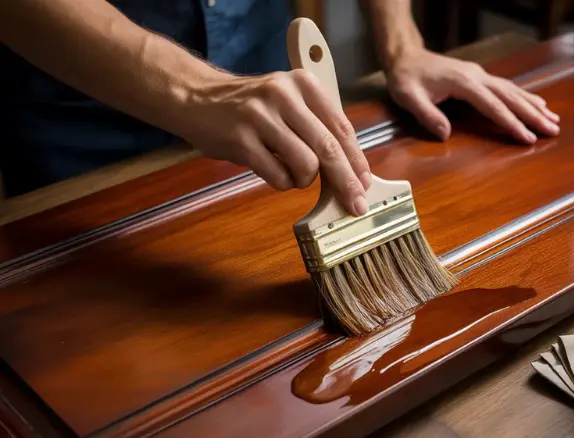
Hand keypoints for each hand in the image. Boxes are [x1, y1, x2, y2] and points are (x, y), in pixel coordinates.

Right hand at [178, 70, 371, 215]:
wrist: (195, 97)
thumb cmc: (248, 106)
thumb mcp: (287, 100)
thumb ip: (316, 126)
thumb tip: (350, 168)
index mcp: (303, 84)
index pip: (341, 127)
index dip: (357, 159)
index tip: (365, 182)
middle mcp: (284, 95)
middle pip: (328, 148)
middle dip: (346, 181)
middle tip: (355, 203)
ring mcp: (261, 117)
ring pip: (306, 165)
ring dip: (305, 181)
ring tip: (293, 174)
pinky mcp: (241, 140)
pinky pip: (278, 176)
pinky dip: (283, 183)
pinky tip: (274, 172)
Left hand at [385, 48, 559, 142]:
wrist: (405, 56)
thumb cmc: (406, 78)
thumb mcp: (409, 98)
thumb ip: (427, 115)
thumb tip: (445, 135)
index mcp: (463, 83)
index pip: (493, 106)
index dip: (511, 123)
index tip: (527, 137)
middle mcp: (477, 76)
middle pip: (511, 97)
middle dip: (533, 115)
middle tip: (553, 130)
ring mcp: (480, 74)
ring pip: (514, 90)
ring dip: (534, 106)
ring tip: (554, 120)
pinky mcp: (479, 76)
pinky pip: (508, 87)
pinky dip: (525, 96)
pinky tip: (539, 103)